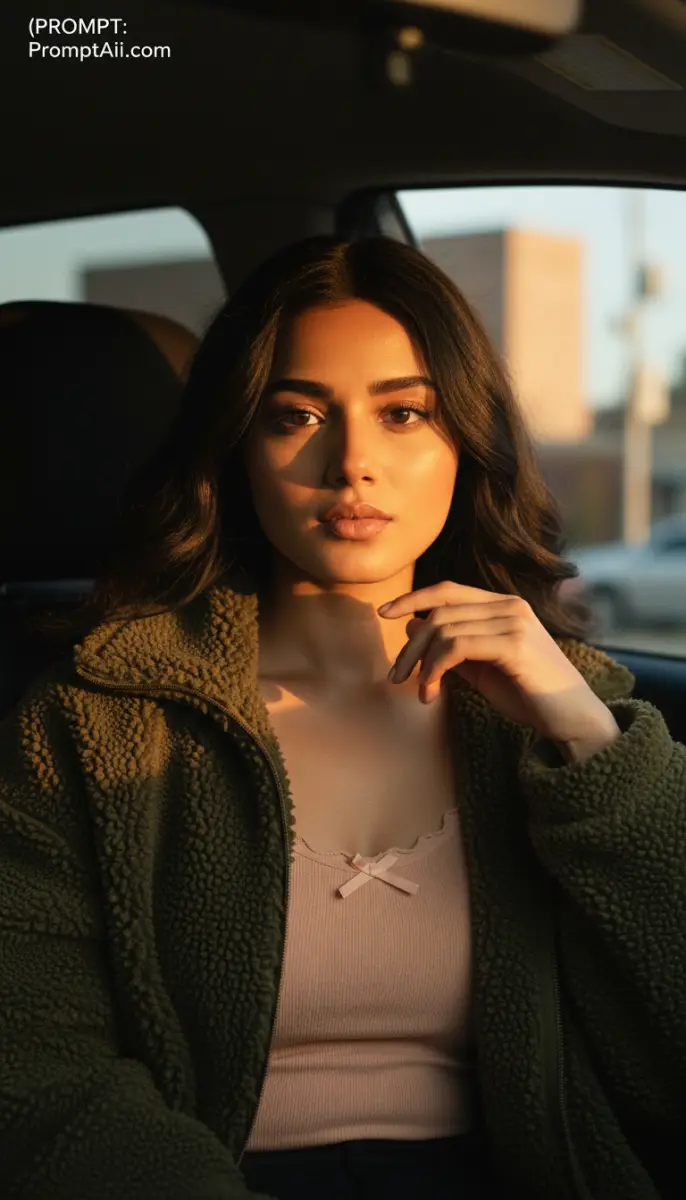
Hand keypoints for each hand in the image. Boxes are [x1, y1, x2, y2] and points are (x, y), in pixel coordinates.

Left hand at [379, 581, 620, 748]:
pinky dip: (434, 669)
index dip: (413, 598)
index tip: (384, 613)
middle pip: (440, 611)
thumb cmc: (528, 695)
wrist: (571, 719)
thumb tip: (412, 625)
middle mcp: (510, 606)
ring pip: (444, 629)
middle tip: (396, 677)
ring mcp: (514, 622)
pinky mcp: (514, 645)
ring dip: (421, 664)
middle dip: (411, 646)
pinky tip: (431, 692)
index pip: (448, 590)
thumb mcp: (481, 669)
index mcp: (504, 606)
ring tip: (420, 692)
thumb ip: (450, 647)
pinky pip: (457, 647)